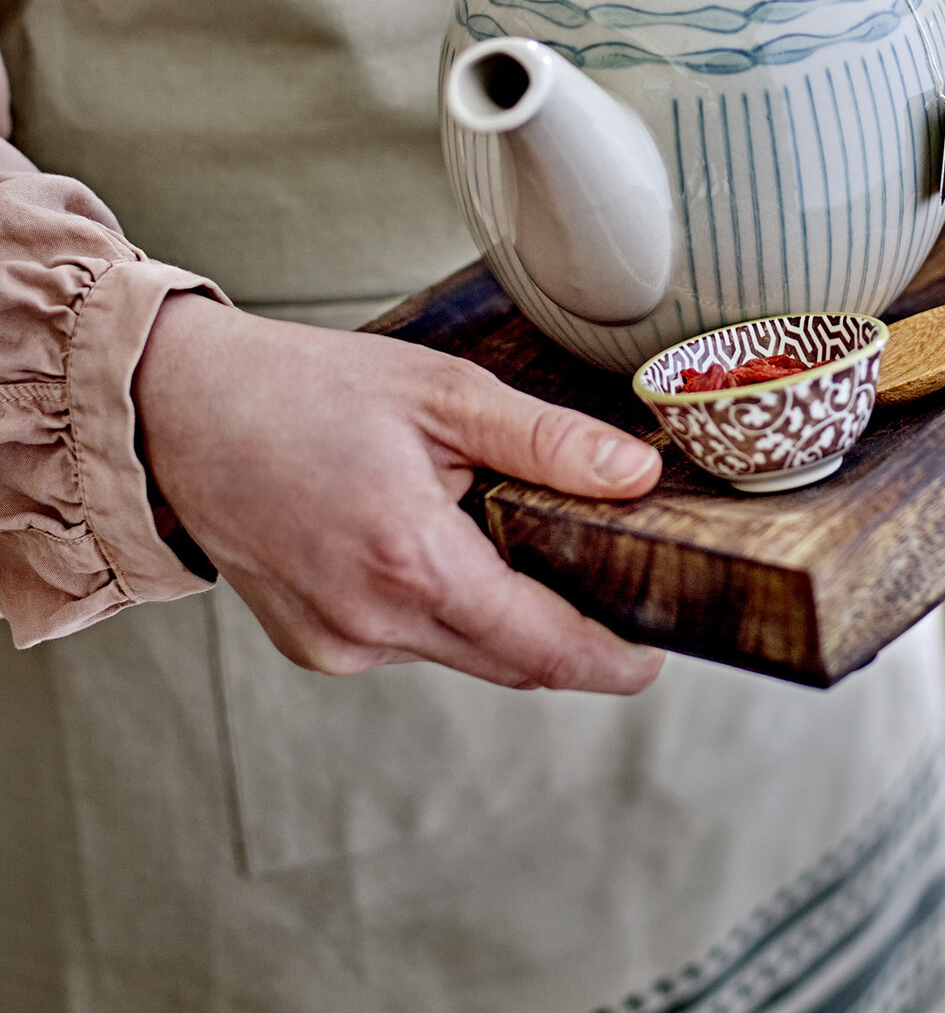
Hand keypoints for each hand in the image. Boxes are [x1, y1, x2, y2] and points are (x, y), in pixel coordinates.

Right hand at [134, 293, 664, 693]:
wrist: (184, 409)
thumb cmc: (311, 389)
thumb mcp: (444, 393)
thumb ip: (547, 443)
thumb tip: (636, 477)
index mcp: (411, 561)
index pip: (540, 648)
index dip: (609, 662)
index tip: (653, 657)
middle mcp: (370, 622)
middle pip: (508, 663)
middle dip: (568, 638)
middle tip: (616, 589)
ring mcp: (336, 644)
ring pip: (461, 655)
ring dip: (501, 618)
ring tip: (509, 538)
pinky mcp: (313, 646)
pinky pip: (409, 645)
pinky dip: (442, 611)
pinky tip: (431, 544)